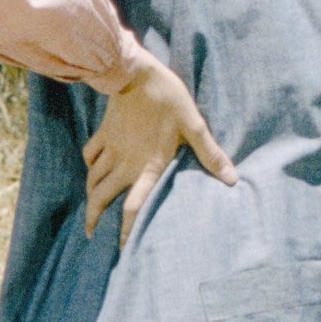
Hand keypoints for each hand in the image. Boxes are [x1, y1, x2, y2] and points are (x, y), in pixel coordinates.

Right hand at [82, 54, 232, 243]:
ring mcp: (111, 149)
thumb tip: (232, 179)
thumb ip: (211, 154)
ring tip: (90, 211)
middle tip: (91, 235)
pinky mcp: (103, 134)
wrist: (135, 73)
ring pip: (93, 180)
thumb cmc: (168, 99)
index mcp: (149, 166)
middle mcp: (125, 163)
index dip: (127, 230)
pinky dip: (89, 167)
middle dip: (94, 218)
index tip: (122, 248)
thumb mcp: (194, 125)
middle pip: (102, 198)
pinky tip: (91, 170)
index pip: (135, 207)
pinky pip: (90, 156)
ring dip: (90, 197)